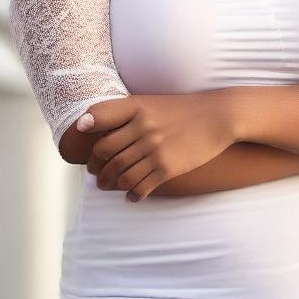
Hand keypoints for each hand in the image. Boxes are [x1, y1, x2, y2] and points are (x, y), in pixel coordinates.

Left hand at [76, 91, 235, 200]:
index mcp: (137, 107)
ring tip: (108, 185)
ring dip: (109, 183)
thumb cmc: (183, 110)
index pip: (99, 115)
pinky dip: (131, 194)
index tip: (80, 133)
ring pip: (120, 173)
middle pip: (105, 152)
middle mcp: (143, 128)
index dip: (85, 126)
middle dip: (95, 165)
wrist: (218, 116)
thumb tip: (90, 125)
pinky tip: (131, 195)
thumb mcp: (152, 102)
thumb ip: (125, 112)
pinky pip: (140, 186)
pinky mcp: (168, 168)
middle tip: (94, 171)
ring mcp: (155, 149)